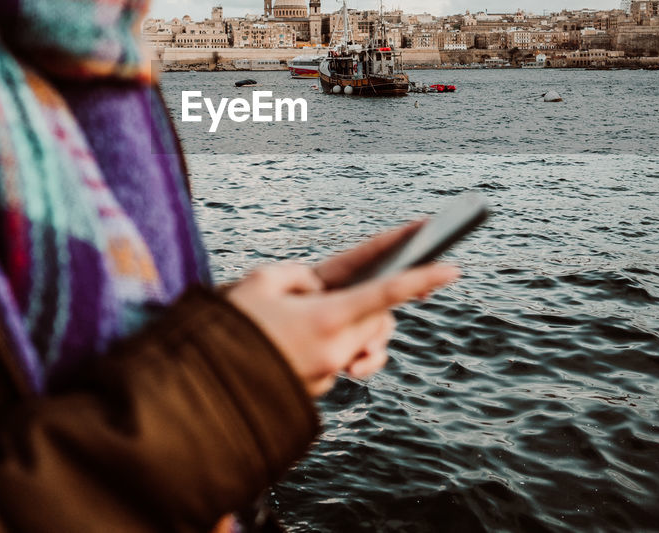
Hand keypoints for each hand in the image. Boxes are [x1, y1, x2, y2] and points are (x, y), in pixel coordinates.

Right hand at [225, 240, 458, 395]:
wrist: (204, 390)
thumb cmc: (229, 329)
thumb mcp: (260, 282)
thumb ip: (298, 275)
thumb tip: (317, 288)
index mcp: (327, 317)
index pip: (387, 292)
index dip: (423, 277)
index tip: (453, 268)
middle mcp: (336, 349)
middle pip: (380, 317)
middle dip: (372, 299)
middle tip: (334, 286)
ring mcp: (328, 373)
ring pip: (365, 341)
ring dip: (356, 324)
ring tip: (319, 314)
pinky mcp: (318, 389)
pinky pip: (342, 359)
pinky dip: (334, 344)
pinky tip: (307, 338)